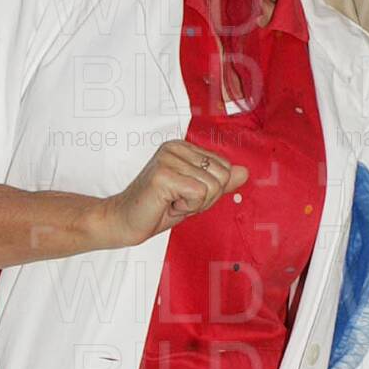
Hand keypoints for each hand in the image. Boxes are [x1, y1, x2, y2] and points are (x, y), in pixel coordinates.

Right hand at [96, 140, 246, 245]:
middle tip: (178, 200)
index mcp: (184, 147)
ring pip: (212, 186)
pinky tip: (167, 204)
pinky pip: (199, 194)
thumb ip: (219, 182)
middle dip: (205, 198)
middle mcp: (175, 147)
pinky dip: (187, 207)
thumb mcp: (196, 194)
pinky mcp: (163, 175)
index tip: (185, 194)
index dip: (211, 191)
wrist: (124, 221)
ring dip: (194, 204)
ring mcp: (168, 159)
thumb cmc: (158, 208)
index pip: (225, 167)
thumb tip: (245, 172)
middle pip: (222, 176)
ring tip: (171, 202)